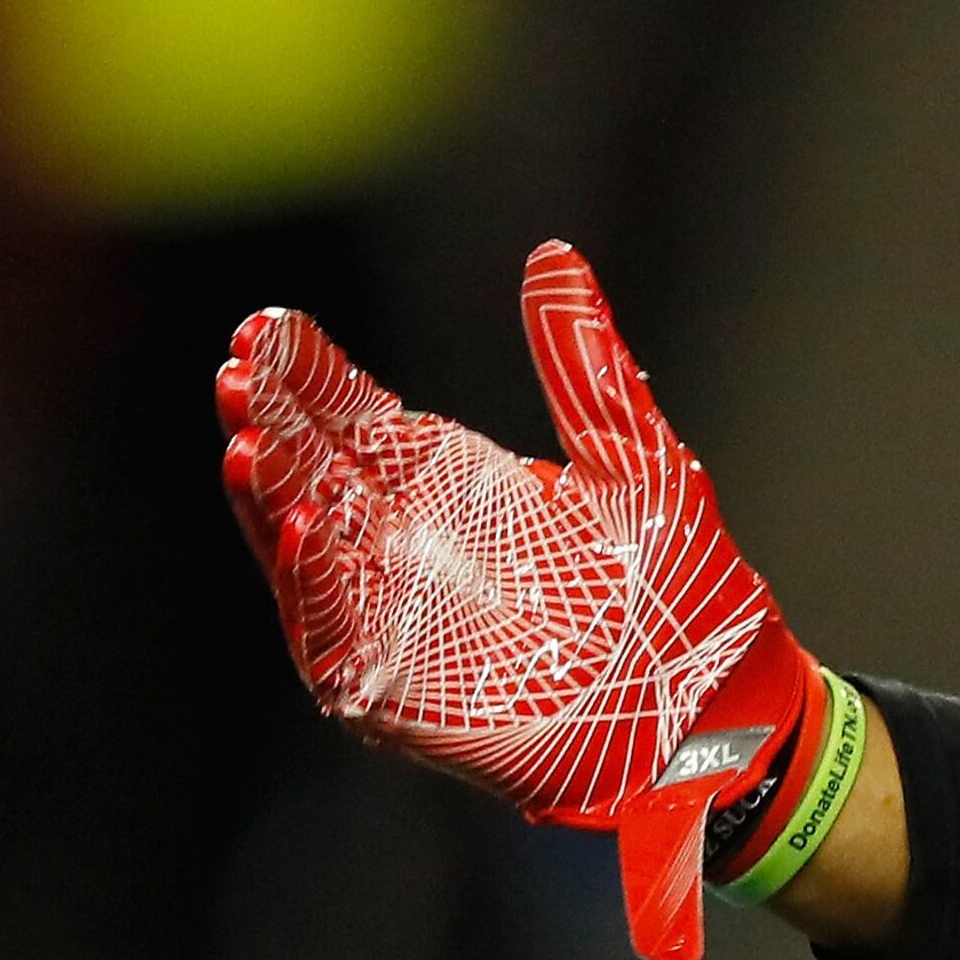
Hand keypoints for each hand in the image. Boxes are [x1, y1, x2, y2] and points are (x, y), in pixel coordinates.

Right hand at [215, 242, 819, 959]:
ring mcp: (398, 619)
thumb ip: (585, 366)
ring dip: (271, 497)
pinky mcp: (402, 691)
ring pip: (305, 551)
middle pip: (312, 472)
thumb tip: (554, 257)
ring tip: (249, 439)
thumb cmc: (682, 590)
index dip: (307, 373)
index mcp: (451, 483)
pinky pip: (337, 636)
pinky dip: (317, 585)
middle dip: (267, 422)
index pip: (354, 415)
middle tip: (239, 369)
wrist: (719, 702)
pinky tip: (311, 526)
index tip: (269, 326)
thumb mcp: (638, 461)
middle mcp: (407, 546)